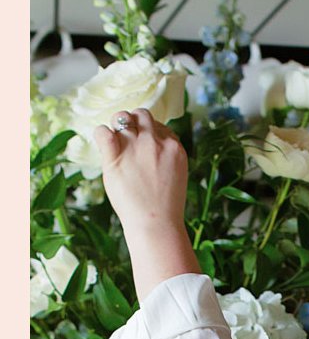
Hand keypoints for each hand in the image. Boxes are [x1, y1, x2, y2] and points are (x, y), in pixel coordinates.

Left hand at [93, 108, 199, 299]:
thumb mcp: (177, 175)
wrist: (155, 223)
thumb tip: (153, 148)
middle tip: (129, 140)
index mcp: (174, 147)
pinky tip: (104, 146)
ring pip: (121, 117)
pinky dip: (101, 135)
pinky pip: (102, 131)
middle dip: (134, 123)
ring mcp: (134, 147)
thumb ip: (166, 157)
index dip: (150, 133)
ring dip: (117, 126)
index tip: (145, 147)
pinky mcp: (114, 157)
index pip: (159, 125)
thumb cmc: (166, 207)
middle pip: (141, 114)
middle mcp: (154, 142)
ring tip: (116, 142)